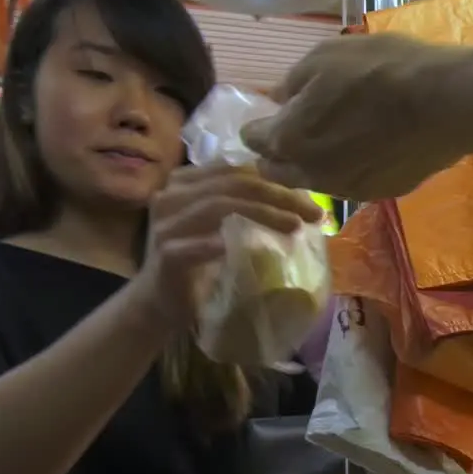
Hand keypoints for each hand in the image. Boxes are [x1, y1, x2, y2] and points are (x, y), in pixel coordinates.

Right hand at [124, 164, 323, 328]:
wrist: (160, 303)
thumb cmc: (197, 263)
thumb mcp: (219, 227)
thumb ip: (242, 206)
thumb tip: (295, 198)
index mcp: (184, 183)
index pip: (235, 170)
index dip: (275, 179)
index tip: (309, 196)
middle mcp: (171, 196)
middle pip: (232, 184)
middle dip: (277, 195)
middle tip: (312, 212)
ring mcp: (165, 225)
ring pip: (218, 207)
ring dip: (261, 214)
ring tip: (294, 226)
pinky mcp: (165, 255)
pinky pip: (195, 245)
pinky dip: (220, 243)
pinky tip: (243, 245)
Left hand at [241, 35, 472, 201]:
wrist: (445, 104)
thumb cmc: (381, 71)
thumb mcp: (326, 57)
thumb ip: (293, 82)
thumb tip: (279, 99)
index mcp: (288, 139)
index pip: (254, 139)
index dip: (258, 125)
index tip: (268, 116)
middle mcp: (310, 173)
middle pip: (278, 171)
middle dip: (277, 154)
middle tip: (290, 135)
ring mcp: (346, 189)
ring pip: (314, 182)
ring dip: (311, 166)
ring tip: (328, 145)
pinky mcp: (378, 195)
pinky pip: (349, 185)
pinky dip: (346, 171)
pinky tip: (364, 152)